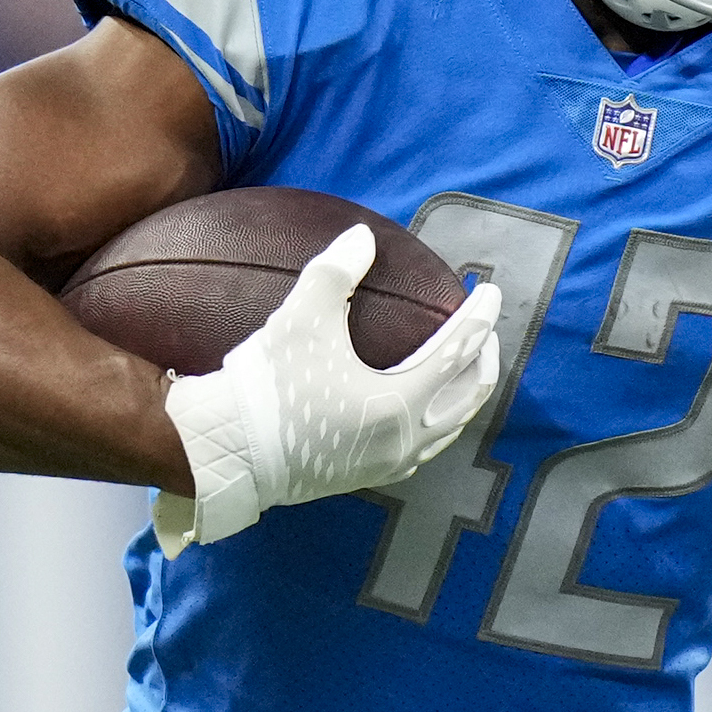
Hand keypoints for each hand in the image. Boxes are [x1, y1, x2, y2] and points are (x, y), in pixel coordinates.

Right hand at [154, 225, 502, 554]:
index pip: (457, 353)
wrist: (223, 450)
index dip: (478, 318)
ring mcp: (389, 464)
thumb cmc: (265, 386)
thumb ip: (335, 273)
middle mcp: (405, 441)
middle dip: (484, 359)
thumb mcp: (300, 319)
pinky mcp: (367, 476)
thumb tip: (361, 235)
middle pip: (469, 396)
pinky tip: (424, 405)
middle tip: (485, 329)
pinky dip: (436, 419)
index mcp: (400, 404)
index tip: (489, 291)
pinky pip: (422, 446)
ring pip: (449, 426)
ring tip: (464, 365)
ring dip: (463, 393)